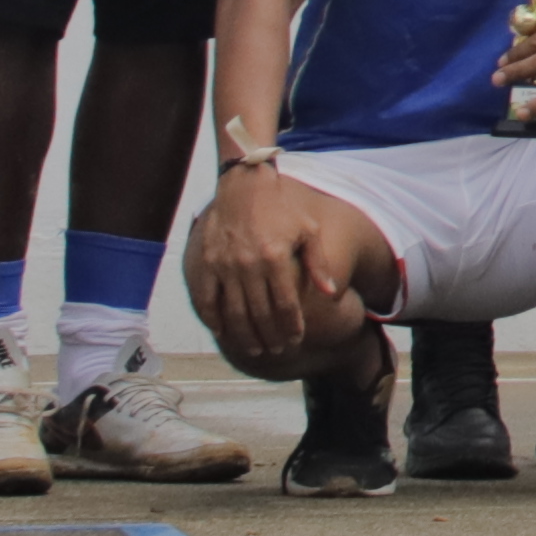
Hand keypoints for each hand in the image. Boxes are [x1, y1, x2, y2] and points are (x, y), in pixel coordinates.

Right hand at [187, 169, 380, 366]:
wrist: (244, 185)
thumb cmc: (281, 207)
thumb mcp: (308, 230)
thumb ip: (318, 263)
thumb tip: (330, 293)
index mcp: (276, 257)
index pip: (285, 304)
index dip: (291, 326)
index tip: (296, 339)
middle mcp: (248, 264)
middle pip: (260, 314)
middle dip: (270, 337)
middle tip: (277, 350)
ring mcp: (224, 265)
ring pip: (233, 313)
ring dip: (244, 336)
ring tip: (255, 349)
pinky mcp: (205, 262)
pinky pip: (206, 299)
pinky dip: (214, 320)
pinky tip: (223, 332)